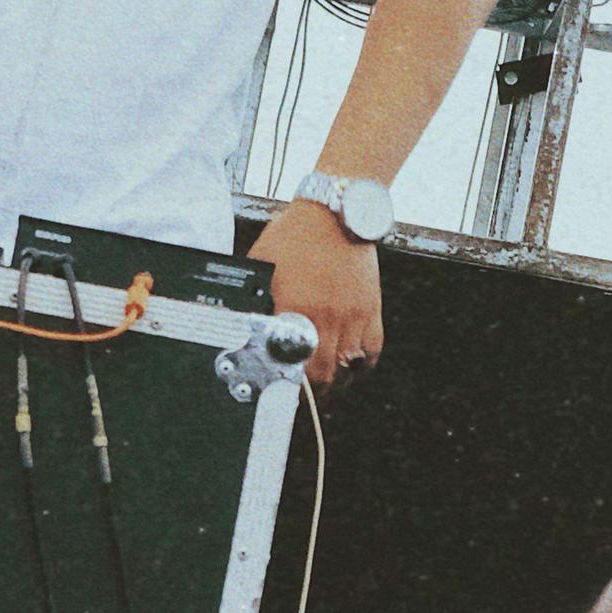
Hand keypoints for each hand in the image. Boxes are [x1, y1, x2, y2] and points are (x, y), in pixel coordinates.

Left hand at [248, 197, 383, 389]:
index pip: (290, 364)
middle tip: (302, 399)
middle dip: (311, 394)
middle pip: (322, 376)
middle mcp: (325, 318)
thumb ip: (255, 298)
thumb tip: (240, 323)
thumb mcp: (262, 266)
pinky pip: (371, 351)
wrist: (336, 213)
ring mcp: (352, 316)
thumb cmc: (295, 235)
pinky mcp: (371, 310)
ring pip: (347, 369)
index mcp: (294, 309)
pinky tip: (351, 368)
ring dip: (335, 384)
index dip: (285, 388)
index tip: (280, 397)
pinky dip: (361, 366)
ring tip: (325, 389)